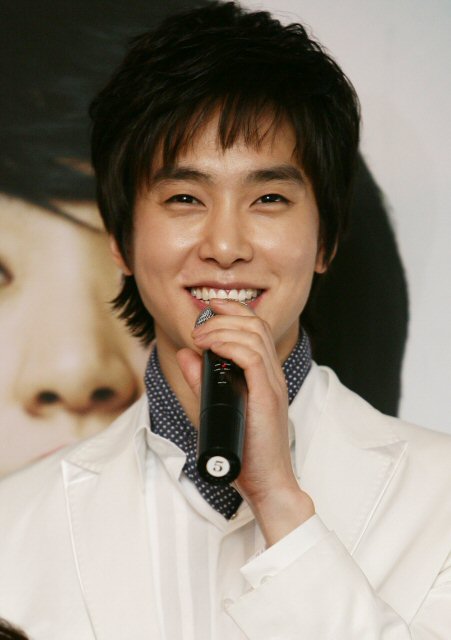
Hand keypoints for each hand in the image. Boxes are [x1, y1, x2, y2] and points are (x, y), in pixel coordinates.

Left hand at [176, 298, 314, 544]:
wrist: (266, 482)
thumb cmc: (244, 451)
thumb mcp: (212, 407)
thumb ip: (200, 380)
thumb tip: (186, 354)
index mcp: (264, 374)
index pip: (255, 328)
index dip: (233, 311)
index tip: (209, 309)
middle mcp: (272, 374)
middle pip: (255, 324)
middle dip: (224, 315)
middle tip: (199, 325)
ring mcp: (273, 384)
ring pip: (254, 336)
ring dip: (222, 329)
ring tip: (199, 337)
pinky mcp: (268, 397)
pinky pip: (253, 358)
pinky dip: (231, 346)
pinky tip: (212, 348)